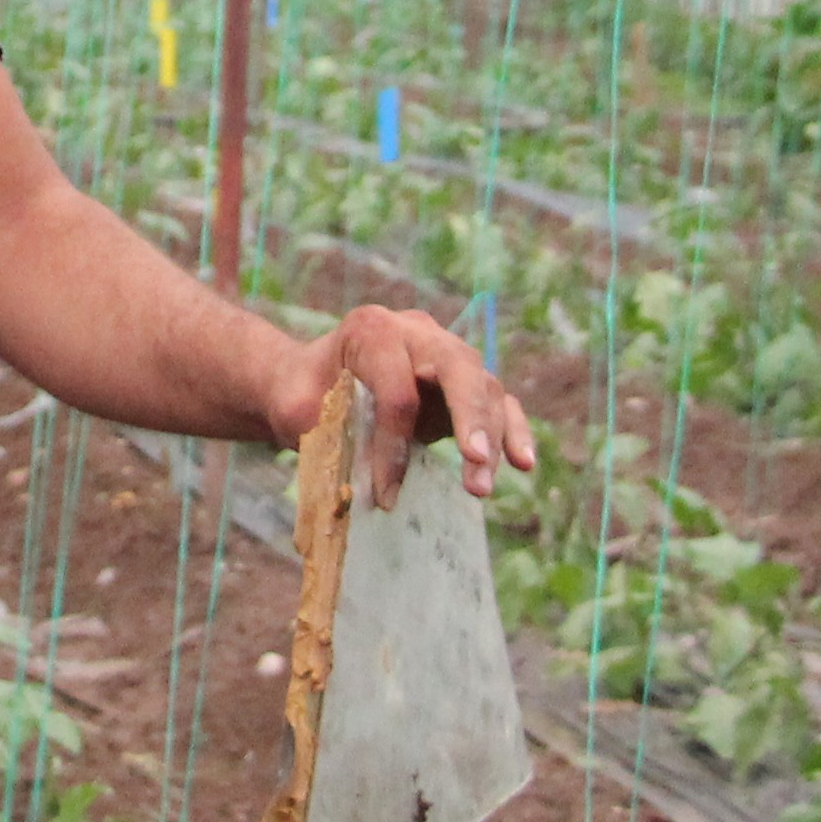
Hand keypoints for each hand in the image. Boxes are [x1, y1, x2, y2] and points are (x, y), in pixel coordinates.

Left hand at [263, 304, 536, 506]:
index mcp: (371, 328)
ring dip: (491, 439)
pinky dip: (513, 430)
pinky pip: (497, 401)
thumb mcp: (295, 408)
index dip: (393, 443)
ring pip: (484, 387)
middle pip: (457, 367)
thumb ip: (325, 434)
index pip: (396, 388)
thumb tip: (357, 484)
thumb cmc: (301, 395)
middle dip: (469, 418)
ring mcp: (445, 354)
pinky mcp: (463, 383)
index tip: (383, 493)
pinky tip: (525, 463)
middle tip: (475, 462)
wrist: (309, 382)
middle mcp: (416, 332)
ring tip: (483, 488)